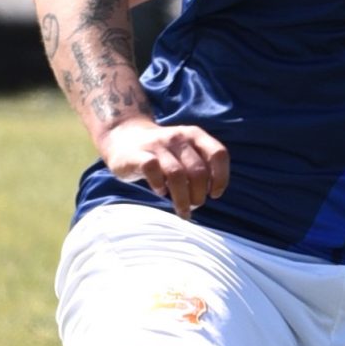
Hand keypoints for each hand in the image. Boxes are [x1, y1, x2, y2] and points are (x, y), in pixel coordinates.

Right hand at [101, 119, 229, 218]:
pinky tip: (160, 192)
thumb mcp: (185, 151)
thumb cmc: (162, 152)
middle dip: (199, 194)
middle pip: (198, 170)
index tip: (215, 194)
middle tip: (194, 206)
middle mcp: (178, 137)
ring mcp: (157, 145)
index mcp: (194, 135)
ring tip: (183, 210)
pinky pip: (152, 170)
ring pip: (177, 174)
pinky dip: (159, 185)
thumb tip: (211, 194)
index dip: (221, 177)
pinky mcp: (138, 155)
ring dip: (183, 198)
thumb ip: (200, 166)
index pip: (218, 154)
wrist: (123, 136)